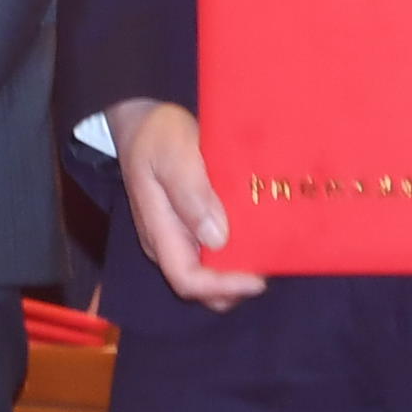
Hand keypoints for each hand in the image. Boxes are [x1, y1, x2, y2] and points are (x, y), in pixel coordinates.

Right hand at [104, 100, 268, 311]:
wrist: (141, 122)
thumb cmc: (157, 134)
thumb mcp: (173, 153)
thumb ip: (191, 193)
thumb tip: (218, 238)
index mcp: (159, 231)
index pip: (188, 280)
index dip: (224, 287)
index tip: (259, 278)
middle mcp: (167, 244)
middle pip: (201, 289)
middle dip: (235, 287)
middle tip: (270, 265)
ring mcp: (177, 238)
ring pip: (209, 275)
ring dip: (238, 272)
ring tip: (268, 252)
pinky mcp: (188, 228)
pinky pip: (213, 255)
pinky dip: (236, 255)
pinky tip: (256, 236)